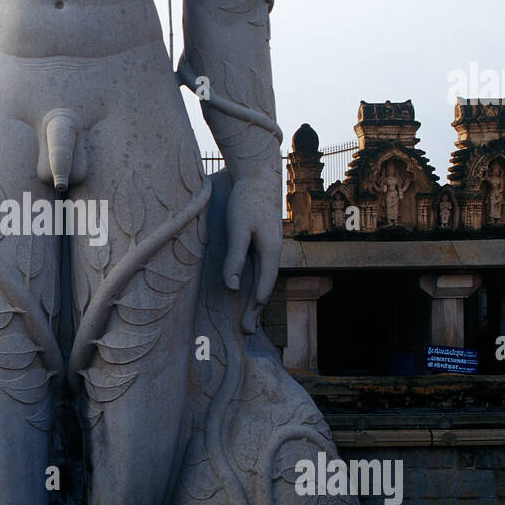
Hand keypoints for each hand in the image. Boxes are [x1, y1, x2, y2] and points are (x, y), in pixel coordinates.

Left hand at [222, 171, 281, 333]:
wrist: (258, 173)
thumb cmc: (247, 199)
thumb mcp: (239, 229)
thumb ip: (235, 258)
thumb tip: (231, 287)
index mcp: (270, 251)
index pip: (263, 284)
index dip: (255, 305)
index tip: (247, 324)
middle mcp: (273, 251)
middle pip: (264, 286)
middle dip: (255, 310)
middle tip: (247, 332)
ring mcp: (268, 245)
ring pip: (262, 278)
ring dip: (254, 299)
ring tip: (248, 318)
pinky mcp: (262, 239)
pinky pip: (258, 268)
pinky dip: (253, 283)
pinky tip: (247, 288)